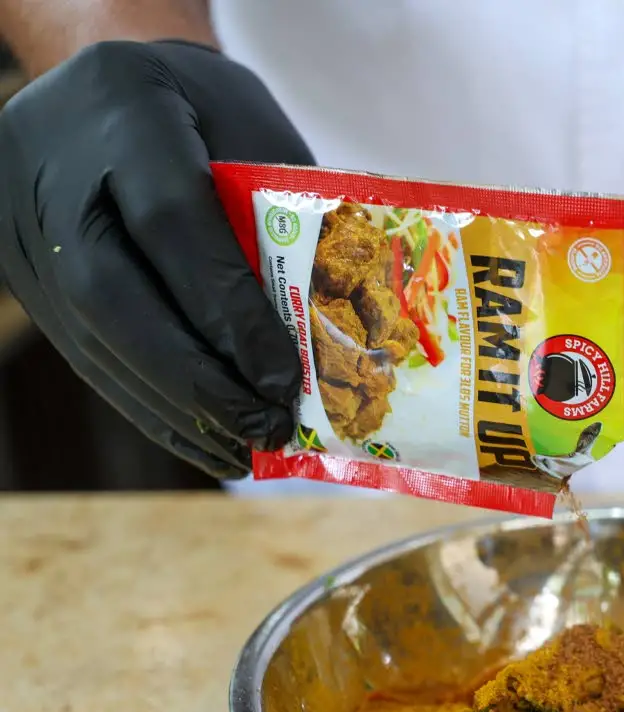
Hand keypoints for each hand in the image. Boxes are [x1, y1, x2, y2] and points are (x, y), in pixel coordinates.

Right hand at [0, 40, 312, 478]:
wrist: (102, 89)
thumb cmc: (203, 109)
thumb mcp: (251, 130)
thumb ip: (282, 211)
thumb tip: (333, 328)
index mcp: (122, 110)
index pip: (173, 224)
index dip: (231, 311)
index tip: (286, 378)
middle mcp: (50, 171)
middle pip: (111, 294)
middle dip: (197, 378)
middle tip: (268, 427)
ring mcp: (22, 228)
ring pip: (90, 337)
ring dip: (174, 408)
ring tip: (245, 452)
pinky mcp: (20, 276)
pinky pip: (82, 353)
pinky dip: (147, 403)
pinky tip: (201, 438)